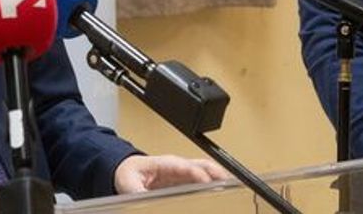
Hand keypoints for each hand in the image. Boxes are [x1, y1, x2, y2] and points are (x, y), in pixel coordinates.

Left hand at [114, 154, 228, 193]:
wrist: (128, 171)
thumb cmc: (129, 173)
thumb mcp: (129, 184)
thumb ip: (137, 192)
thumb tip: (144, 199)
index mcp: (166, 163)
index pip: (187, 167)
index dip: (199, 174)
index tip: (208, 182)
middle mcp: (179, 166)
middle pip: (204, 166)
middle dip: (218, 174)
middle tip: (232, 186)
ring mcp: (184, 173)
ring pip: (208, 172)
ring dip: (221, 179)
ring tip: (234, 191)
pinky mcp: (185, 181)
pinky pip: (204, 181)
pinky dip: (216, 185)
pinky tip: (224, 194)